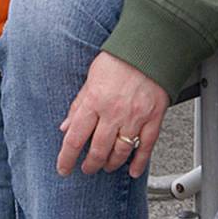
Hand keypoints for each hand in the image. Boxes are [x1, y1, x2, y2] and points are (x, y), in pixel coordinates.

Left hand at [57, 51, 168, 177]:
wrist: (149, 48)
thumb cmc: (119, 59)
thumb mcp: (90, 78)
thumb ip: (78, 105)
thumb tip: (66, 127)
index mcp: (94, 101)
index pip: (75, 138)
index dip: (67, 158)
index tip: (63, 168)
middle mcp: (114, 112)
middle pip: (98, 150)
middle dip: (90, 165)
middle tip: (87, 168)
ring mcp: (135, 117)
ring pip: (121, 151)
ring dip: (111, 164)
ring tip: (106, 166)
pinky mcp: (153, 118)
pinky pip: (146, 146)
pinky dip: (139, 162)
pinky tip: (133, 171)